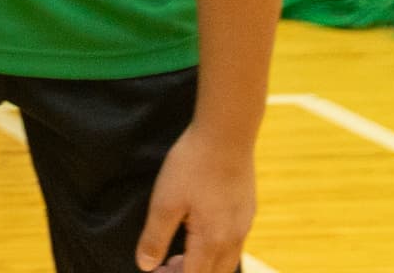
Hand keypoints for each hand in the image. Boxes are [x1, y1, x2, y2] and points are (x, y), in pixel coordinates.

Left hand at [135, 123, 256, 271]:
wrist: (227, 135)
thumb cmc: (193, 166)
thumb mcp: (165, 201)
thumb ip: (155, 237)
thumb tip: (146, 266)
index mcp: (212, 241)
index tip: (155, 270)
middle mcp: (233, 239)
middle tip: (167, 264)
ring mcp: (244, 225)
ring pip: (227, 261)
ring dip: (205, 264)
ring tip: (182, 251)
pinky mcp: (247, 210)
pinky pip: (235, 244)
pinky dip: (217, 249)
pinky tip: (202, 230)